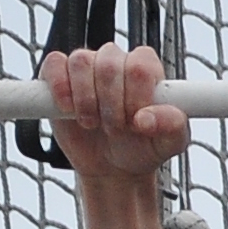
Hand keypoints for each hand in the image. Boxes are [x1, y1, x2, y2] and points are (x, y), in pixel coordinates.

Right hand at [42, 41, 188, 185]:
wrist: (112, 168)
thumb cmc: (141, 148)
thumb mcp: (169, 144)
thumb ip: (173, 126)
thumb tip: (147, 118)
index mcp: (145, 68)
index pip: (139, 66)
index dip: (135, 97)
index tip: (136, 122)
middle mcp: (115, 60)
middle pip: (109, 63)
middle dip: (111, 104)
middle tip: (114, 128)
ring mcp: (86, 66)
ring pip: (81, 61)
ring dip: (86, 100)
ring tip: (92, 123)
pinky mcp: (59, 75)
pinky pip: (54, 64)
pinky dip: (59, 86)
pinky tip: (68, 109)